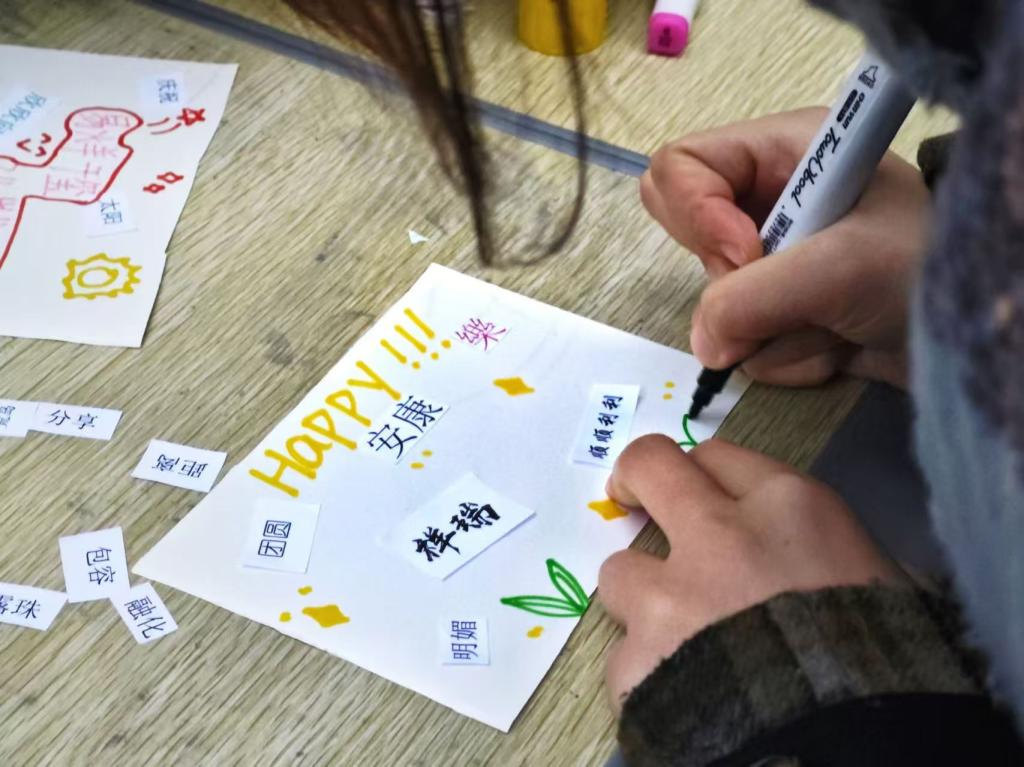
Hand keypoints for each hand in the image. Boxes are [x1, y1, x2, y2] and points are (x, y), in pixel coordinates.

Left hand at [598, 435, 906, 712]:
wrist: (854, 754)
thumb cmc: (886, 668)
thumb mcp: (877, 582)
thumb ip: (817, 547)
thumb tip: (795, 553)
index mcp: (790, 508)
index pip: (719, 455)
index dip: (704, 475)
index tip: (696, 491)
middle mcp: (719, 536)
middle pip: (649, 467)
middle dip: (635, 479)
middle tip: (634, 500)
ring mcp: (669, 598)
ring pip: (620, 571)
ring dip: (643, 600)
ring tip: (678, 641)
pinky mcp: (635, 662)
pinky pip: (625, 658)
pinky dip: (648, 675)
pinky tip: (683, 698)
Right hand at [640, 108, 930, 387]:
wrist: (975, 336)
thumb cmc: (923, 269)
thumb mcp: (840, 268)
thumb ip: (752, 298)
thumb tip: (704, 343)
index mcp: (782, 153)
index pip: (682, 168)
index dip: (698, 215)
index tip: (746, 256)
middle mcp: (769, 203)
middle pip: (690, 240)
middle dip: (734, 284)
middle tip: (786, 294)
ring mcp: (773, 263)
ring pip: (718, 306)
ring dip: (777, 331)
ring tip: (838, 325)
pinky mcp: (781, 313)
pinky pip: (745, 343)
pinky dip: (791, 356)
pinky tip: (840, 345)